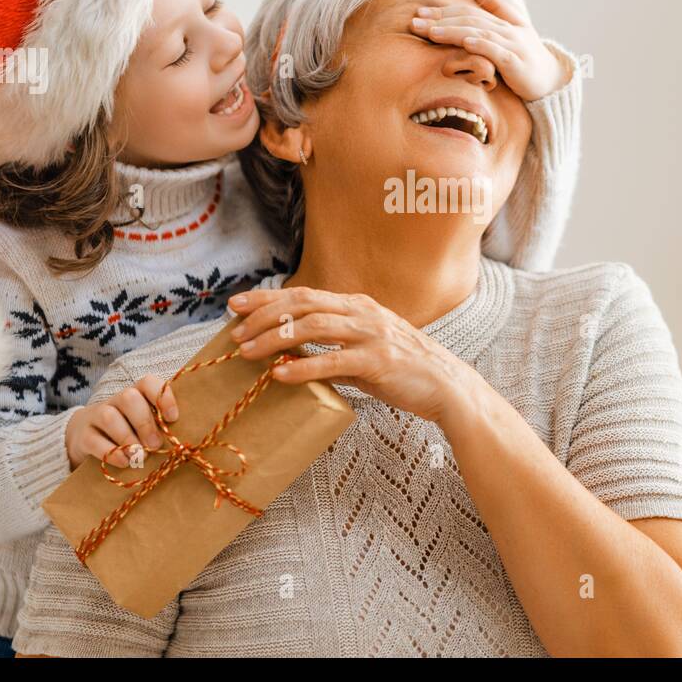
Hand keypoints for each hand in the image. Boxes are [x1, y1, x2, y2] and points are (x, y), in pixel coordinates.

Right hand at [63, 375, 178, 470]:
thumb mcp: (143, 427)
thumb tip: (179, 444)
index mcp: (135, 395)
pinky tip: (124, 462)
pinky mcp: (83, 436)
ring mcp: (96, 416)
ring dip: (128, 438)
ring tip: (140, 455)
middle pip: (129, 398)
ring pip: (110, 417)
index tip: (173, 418)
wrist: (83, 437)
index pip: (148, 382)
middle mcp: (115, 401)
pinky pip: (94, 440)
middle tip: (155, 444)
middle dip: (145, 422)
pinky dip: (112, 453)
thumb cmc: (126, 432)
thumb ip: (159, 428)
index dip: (162, 397)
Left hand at [227, 286, 482, 428]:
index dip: (266, 298)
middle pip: (302, 304)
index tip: (236, 305)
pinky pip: (333, 361)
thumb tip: (292, 355)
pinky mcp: (378, 360)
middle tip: (234, 329)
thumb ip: (332, 348)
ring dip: (274, 338)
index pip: (303, 294)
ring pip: (313, 327)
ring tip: (247, 352)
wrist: (446, 387)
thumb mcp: (365, 350)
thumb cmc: (403, 371)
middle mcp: (362, 312)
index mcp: (357, 305)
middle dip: (263, 314)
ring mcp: (371, 334)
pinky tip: (279, 374)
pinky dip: (302, 366)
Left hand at [409, 0, 568, 100]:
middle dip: (441, 19)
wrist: (550, 80)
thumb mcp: (511, 32)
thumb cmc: (525, 57)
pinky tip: (466, 42)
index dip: (443, 10)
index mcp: (501, 21)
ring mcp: (513, 44)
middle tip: (415, 22)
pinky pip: (497, 51)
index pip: (468, 11)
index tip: (420, 13)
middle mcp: (506, 29)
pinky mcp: (517, 62)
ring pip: (479, 32)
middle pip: (469, 19)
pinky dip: (482, 45)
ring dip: (454, 31)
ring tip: (432, 32)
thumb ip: (495, 10)